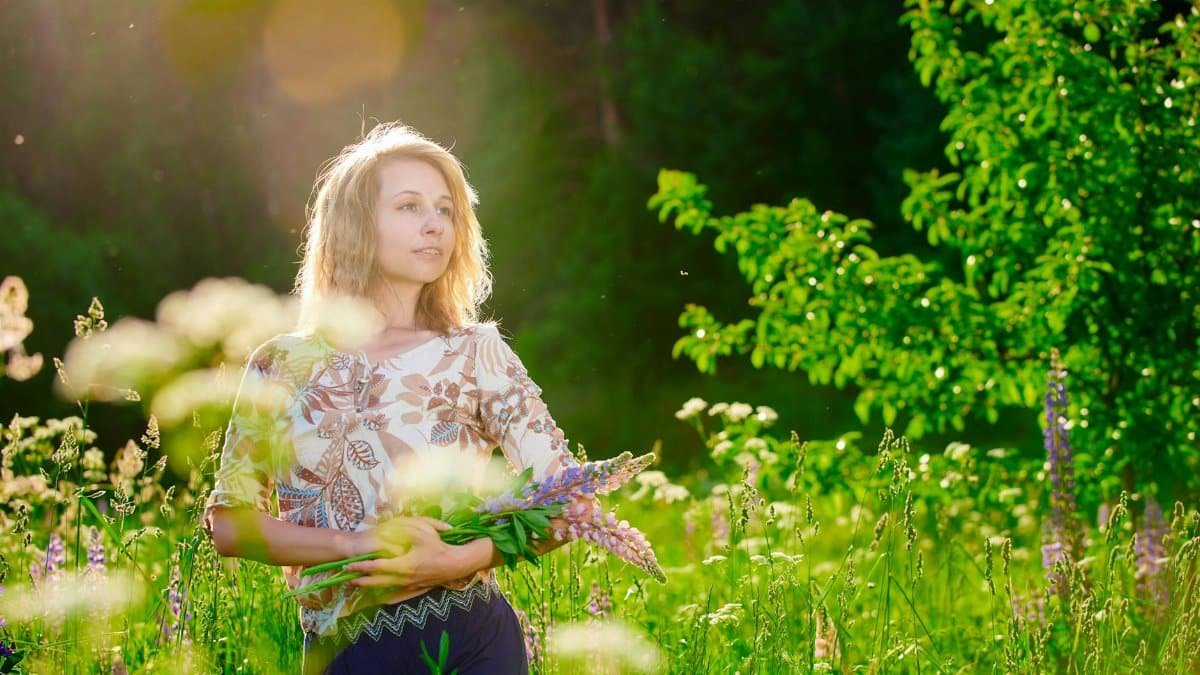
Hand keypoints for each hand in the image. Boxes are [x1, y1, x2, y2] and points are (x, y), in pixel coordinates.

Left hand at [344, 516, 475, 591]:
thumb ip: (405, 529)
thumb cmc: (439, 546)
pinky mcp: (414, 588)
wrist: (456, 564)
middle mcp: (403, 578)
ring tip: (356, 585)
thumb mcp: (423, 532)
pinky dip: (383, 592)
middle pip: (376, 582)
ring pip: (384, 588)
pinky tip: (377, 593)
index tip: (348, 565)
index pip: (376, 567)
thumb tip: (388, 530)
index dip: (361, 566)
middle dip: (360, 580)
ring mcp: (409, 585)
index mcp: (403, 564)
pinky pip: (395, 592)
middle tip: (346, 579)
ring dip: (369, 587)